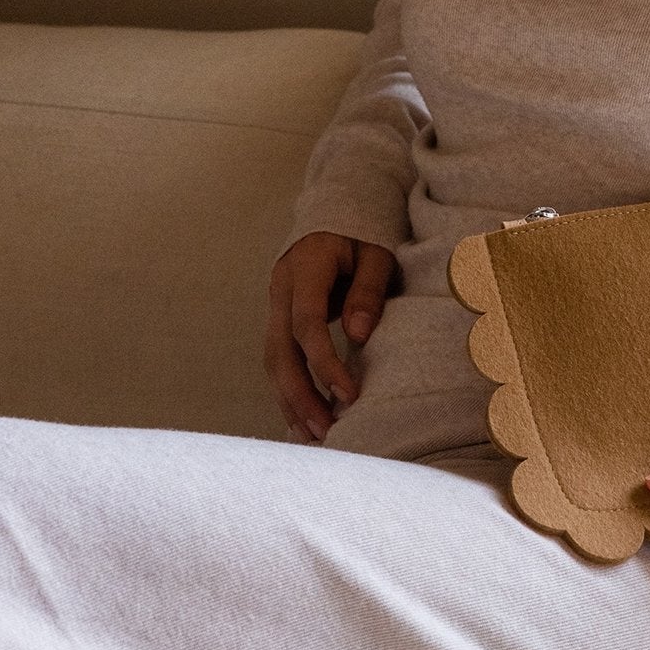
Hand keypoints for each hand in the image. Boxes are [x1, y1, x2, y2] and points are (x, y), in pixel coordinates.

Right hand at [264, 232, 395, 443]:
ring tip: (314, 436)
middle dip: (299, 394)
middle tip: (326, 430)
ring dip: (290, 399)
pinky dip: (288, 389)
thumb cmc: (363, 232)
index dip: (324, 362)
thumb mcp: (376, 252)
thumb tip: (358, 336)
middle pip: (279, 349)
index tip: (349, 394)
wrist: (336, 213)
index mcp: (305, 267)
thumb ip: (368, 290)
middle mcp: (281, 288)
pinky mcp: (279, 316)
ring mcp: (275, 302)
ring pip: (273, 359)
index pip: (306, 323)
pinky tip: (302, 419)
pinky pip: (278, 357)